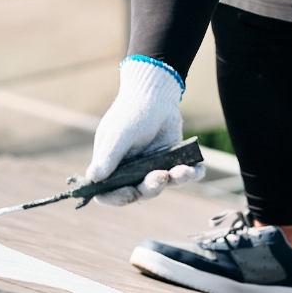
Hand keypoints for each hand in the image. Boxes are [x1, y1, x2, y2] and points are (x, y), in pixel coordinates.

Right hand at [86, 56, 203, 205]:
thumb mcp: (119, 134)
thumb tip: (93, 179)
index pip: (107, 193)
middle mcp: (129, 169)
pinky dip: (190, 174)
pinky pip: (180, 176)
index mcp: (110, 164)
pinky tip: (198, 169)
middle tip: (161, 175)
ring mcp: (150, 167)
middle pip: (138, 193)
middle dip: (151, 188)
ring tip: (184, 170)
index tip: (130, 191)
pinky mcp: (169, 161)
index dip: (117, 198)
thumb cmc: (131, 111)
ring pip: (162, 186)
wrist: (156, 95)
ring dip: (174, 181)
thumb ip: (108, 157)